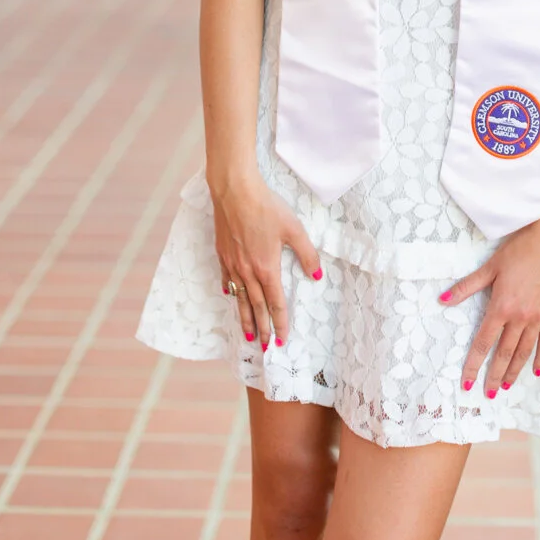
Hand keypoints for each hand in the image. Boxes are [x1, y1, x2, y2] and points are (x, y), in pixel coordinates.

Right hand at [209, 170, 321, 349]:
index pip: (276, 303)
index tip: (281, 339)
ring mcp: (233, 264)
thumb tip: (317, 276)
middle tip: (263, 347)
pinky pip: (227, 279)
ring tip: (247, 334)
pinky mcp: (222, 253)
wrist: (235, 192)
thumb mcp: (294, 229)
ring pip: (239, 298)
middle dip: (261, 328)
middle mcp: (248, 272)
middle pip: (256, 307)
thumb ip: (307, 255)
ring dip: (244, 318)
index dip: (280, 322)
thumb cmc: (266, 208)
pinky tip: (230, 296)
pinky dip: (230, 291)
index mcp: (267, 268)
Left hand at [439, 210, 539, 395]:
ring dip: (514, 371)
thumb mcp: (490, 267)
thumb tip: (442, 300)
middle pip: (504, 353)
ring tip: (505, 386)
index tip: (467, 383)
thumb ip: (466, 287)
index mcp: (501, 307)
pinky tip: (536, 371)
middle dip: (494, 375)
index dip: (474, 365)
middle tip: (487, 394)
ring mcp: (538, 317)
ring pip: (524, 351)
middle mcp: (520, 317)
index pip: (483, 343)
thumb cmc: (519, 250)